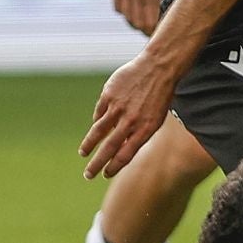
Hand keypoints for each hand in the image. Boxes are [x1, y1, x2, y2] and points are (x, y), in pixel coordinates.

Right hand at [80, 50, 180, 178]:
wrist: (159, 67)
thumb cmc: (159, 96)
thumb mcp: (155, 118)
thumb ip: (138, 133)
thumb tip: (121, 148)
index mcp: (145, 129)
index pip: (126, 154)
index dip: (115, 166)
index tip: (106, 174)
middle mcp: (130, 120)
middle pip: (109, 148)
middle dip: (97, 164)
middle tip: (88, 175)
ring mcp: (118, 107)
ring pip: (98, 131)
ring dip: (89, 145)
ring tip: (83, 154)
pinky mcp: (108, 95)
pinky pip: (99, 113)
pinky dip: (98, 120)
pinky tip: (96, 125)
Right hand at [111, 0, 168, 35]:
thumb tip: (166, 13)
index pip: (150, 23)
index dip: (154, 31)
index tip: (159, 33)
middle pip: (137, 24)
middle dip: (145, 30)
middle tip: (151, 31)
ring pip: (127, 18)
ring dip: (134, 23)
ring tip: (142, 23)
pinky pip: (118, 8)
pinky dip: (125, 12)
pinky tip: (132, 11)